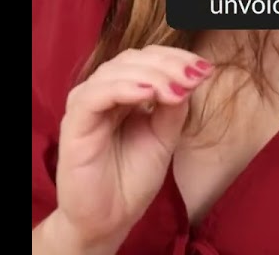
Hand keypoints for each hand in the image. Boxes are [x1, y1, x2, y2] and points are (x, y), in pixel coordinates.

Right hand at [53, 45, 213, 247]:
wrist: (110, 220)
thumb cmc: (132, 178)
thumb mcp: (164, 136)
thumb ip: (173, 106)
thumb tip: (191, 76)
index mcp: (122, 92)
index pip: (146, 59)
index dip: (176, 58)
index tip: (206, 69)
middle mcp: (101, 93)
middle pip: (132, 59)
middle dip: (168, 65)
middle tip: (195, 77)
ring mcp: (86, 106)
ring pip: (115, 71)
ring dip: (152, 75)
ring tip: (177, 90)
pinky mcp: (73, 124)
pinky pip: (95, 96)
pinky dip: (124, 88)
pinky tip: (149, 94)